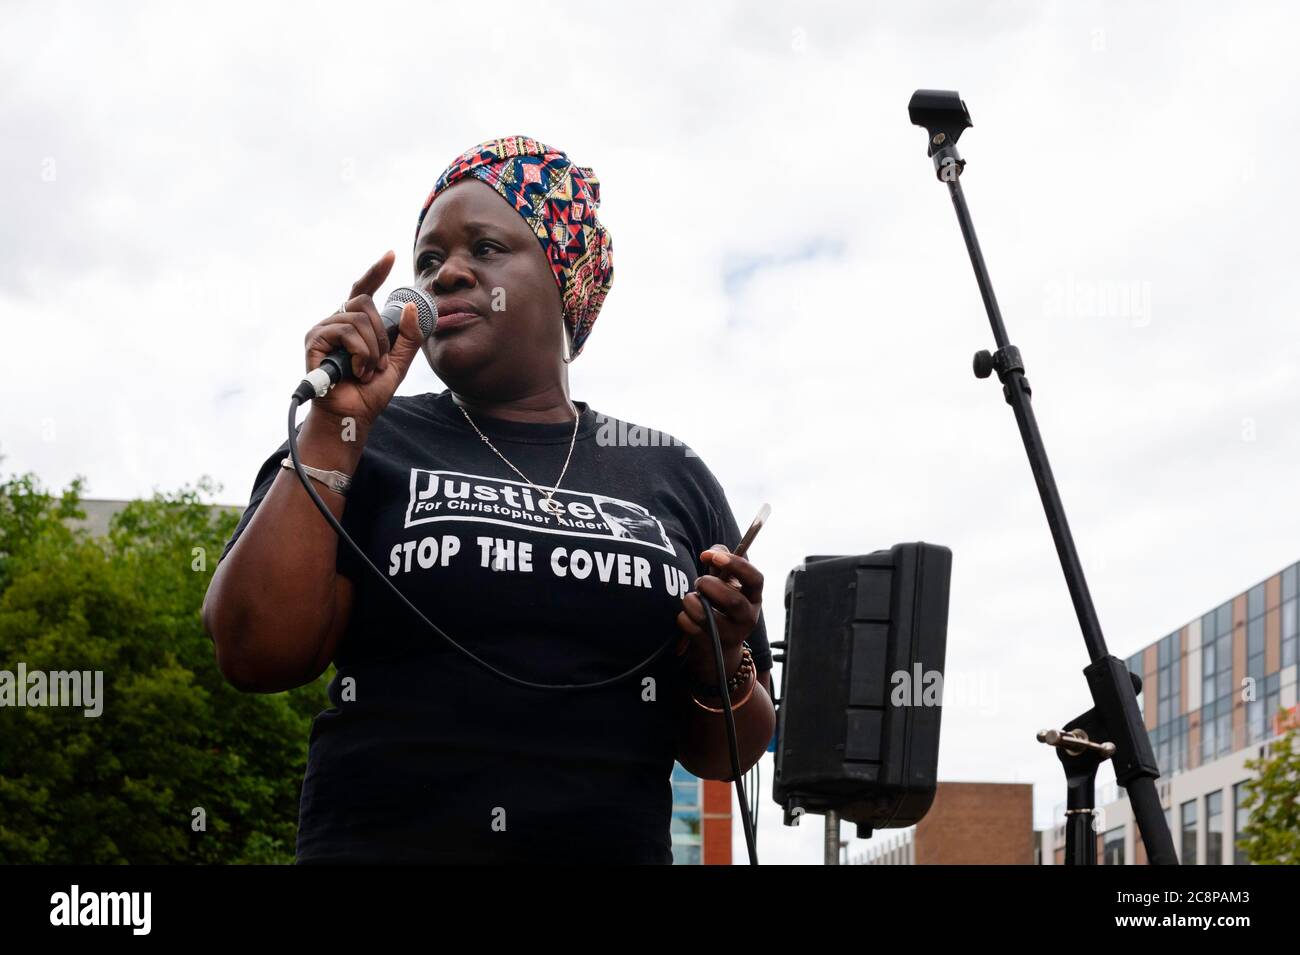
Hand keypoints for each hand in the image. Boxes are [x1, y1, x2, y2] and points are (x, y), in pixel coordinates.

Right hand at [303, 251, 427, 427]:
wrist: (353, 415)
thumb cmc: (370, 392)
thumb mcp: (398, 362)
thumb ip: (408, 337)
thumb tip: (411, 307)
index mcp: (355, 324)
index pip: (364, 290)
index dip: (376, 272)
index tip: (391, 254)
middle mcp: (336, 321)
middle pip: (365, 303)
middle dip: (381, 334)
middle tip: (380, 362)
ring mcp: (323, 329)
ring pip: (358, 319)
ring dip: (372, 349)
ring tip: (367, 370)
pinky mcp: (314, 340)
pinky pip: (346, 331)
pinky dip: (360, 353)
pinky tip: (356, 371)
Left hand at [674, 544, 763, 685]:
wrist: (719, 649)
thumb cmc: (721, 606)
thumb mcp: (726, 582)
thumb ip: (720, 561)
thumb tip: (709, 553)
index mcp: (753, 597)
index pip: (755, 579)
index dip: (736, 565)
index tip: (713, 556)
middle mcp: (748, 617)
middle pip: (733, 601)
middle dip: (709, 586)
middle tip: (699, 582)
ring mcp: (732, 635)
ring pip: (711, 618)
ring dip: (692, 602)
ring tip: (689, 598)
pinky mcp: (713, 648)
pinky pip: (693, 630)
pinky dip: (684, 618)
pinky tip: (685, 615)